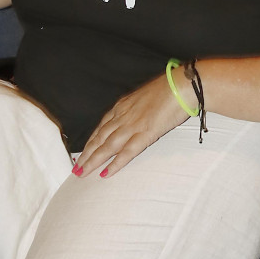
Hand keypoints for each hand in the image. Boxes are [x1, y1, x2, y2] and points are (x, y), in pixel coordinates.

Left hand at [75, 74, 189, 177]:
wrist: (182, 84)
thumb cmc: (170, 88)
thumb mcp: (146, 96)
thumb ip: (137, 107)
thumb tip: (137, 114)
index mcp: (123, 106)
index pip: (102, 126)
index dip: (92, 140)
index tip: (84, 151)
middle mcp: (123, 116)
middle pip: (100, 138)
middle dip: (87, 154)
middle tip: (77, 167)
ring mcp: (133, 125)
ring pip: (107, 146)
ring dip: (93, 160)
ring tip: (82, 173)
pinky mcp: (145, 134)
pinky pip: (126, 152)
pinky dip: (115, 164)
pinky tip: (105, 173)